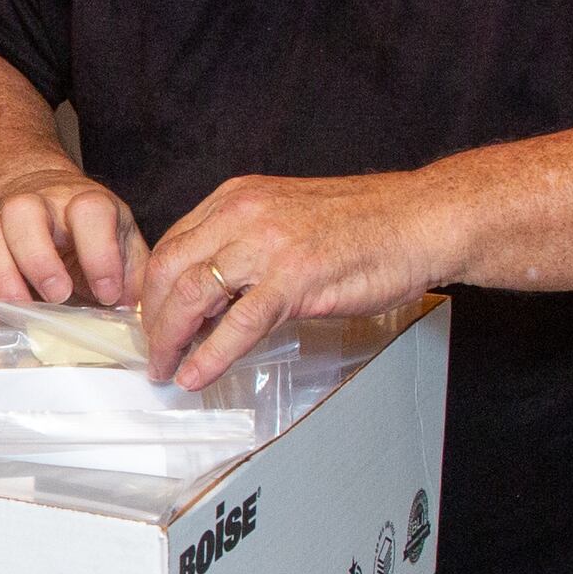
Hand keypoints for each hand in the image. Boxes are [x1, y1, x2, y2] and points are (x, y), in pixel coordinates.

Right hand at [0, 168, 147, 309]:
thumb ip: (133, 273)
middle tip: (59, 295)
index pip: (89, 212)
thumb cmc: (89, 232)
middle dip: (39, 257)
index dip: (100, 253)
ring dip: (3, 276)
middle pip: (24, 214)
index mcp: (81, 202)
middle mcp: (37, 207)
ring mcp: (0, 227)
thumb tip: (135, 312)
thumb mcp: (121, 240)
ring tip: (21, 309)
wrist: (43, 202)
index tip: (109, 294)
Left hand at [143, 172, 450, 385]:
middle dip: (152, 317)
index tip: (151, 317)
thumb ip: (245, 243)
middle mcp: (244, 215)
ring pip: (194, 296)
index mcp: (238, 198)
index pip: (173, 244)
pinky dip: (210, 356)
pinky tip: (197, 375)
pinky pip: (238, 325)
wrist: (422, 219)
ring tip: (165, 368)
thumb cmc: (366, 222)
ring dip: (171, 340)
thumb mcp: (287, 216)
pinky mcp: (294, 279)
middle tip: (152, 350)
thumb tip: (214, 290)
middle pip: (170, 270)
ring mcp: (268, 246)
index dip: (154, 288)